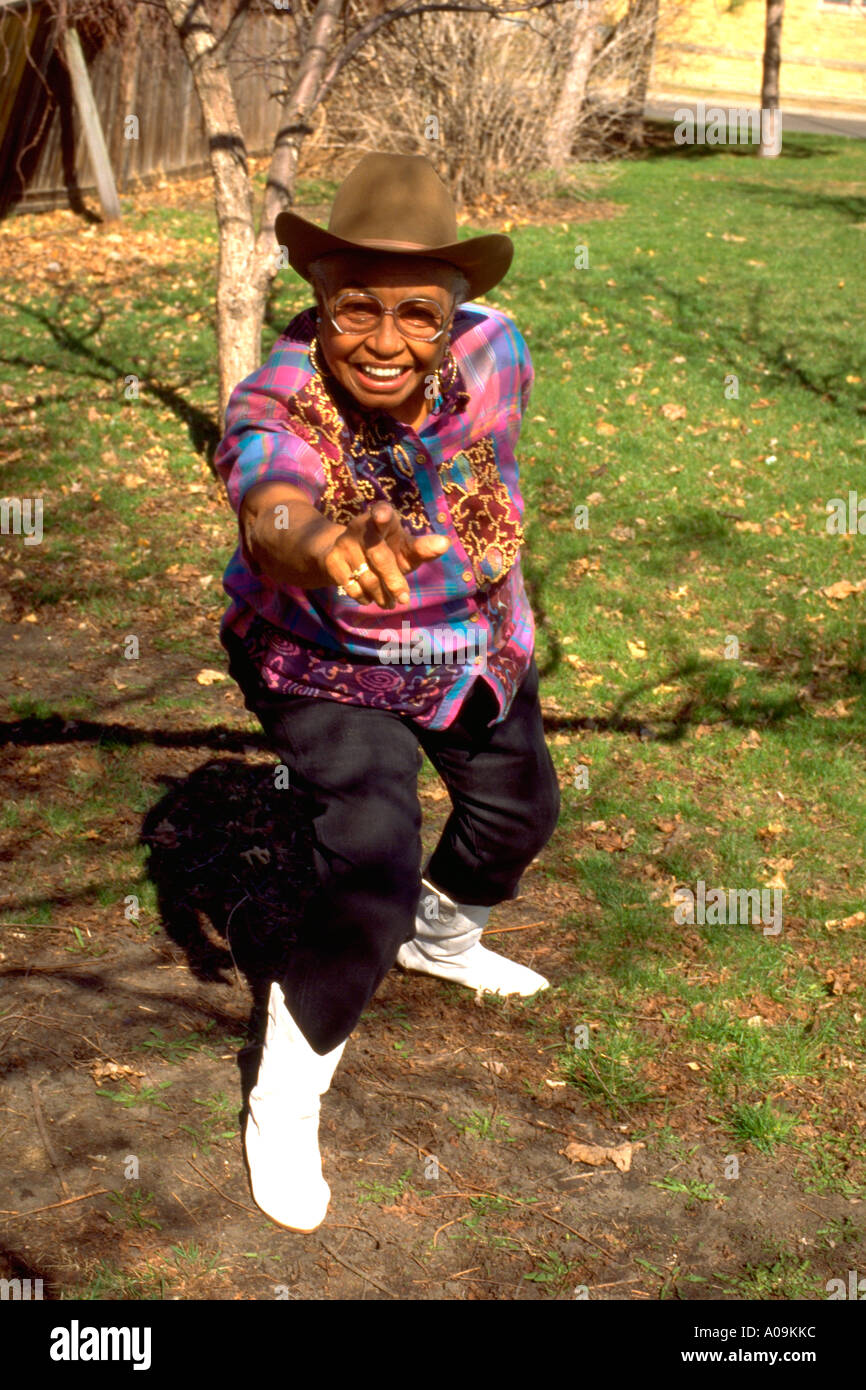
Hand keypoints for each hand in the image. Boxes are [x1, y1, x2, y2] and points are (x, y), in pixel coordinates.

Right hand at [322, 501, 449, 608]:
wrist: (347, 556)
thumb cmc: (388, 550)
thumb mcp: (406, 549)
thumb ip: (424, 548)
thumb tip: (446, 543)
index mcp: (382, 516)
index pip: (382, 511)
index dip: (382, 513)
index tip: (383, 516)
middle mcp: (360, 526)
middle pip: (379, 556)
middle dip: (393, 580)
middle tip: (404, 600)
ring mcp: (343, 543)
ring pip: (366, 577)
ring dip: (381, 595)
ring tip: (390, 603)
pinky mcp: (331, 560)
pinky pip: (351, 585)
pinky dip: (364, 597)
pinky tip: (370, 599)